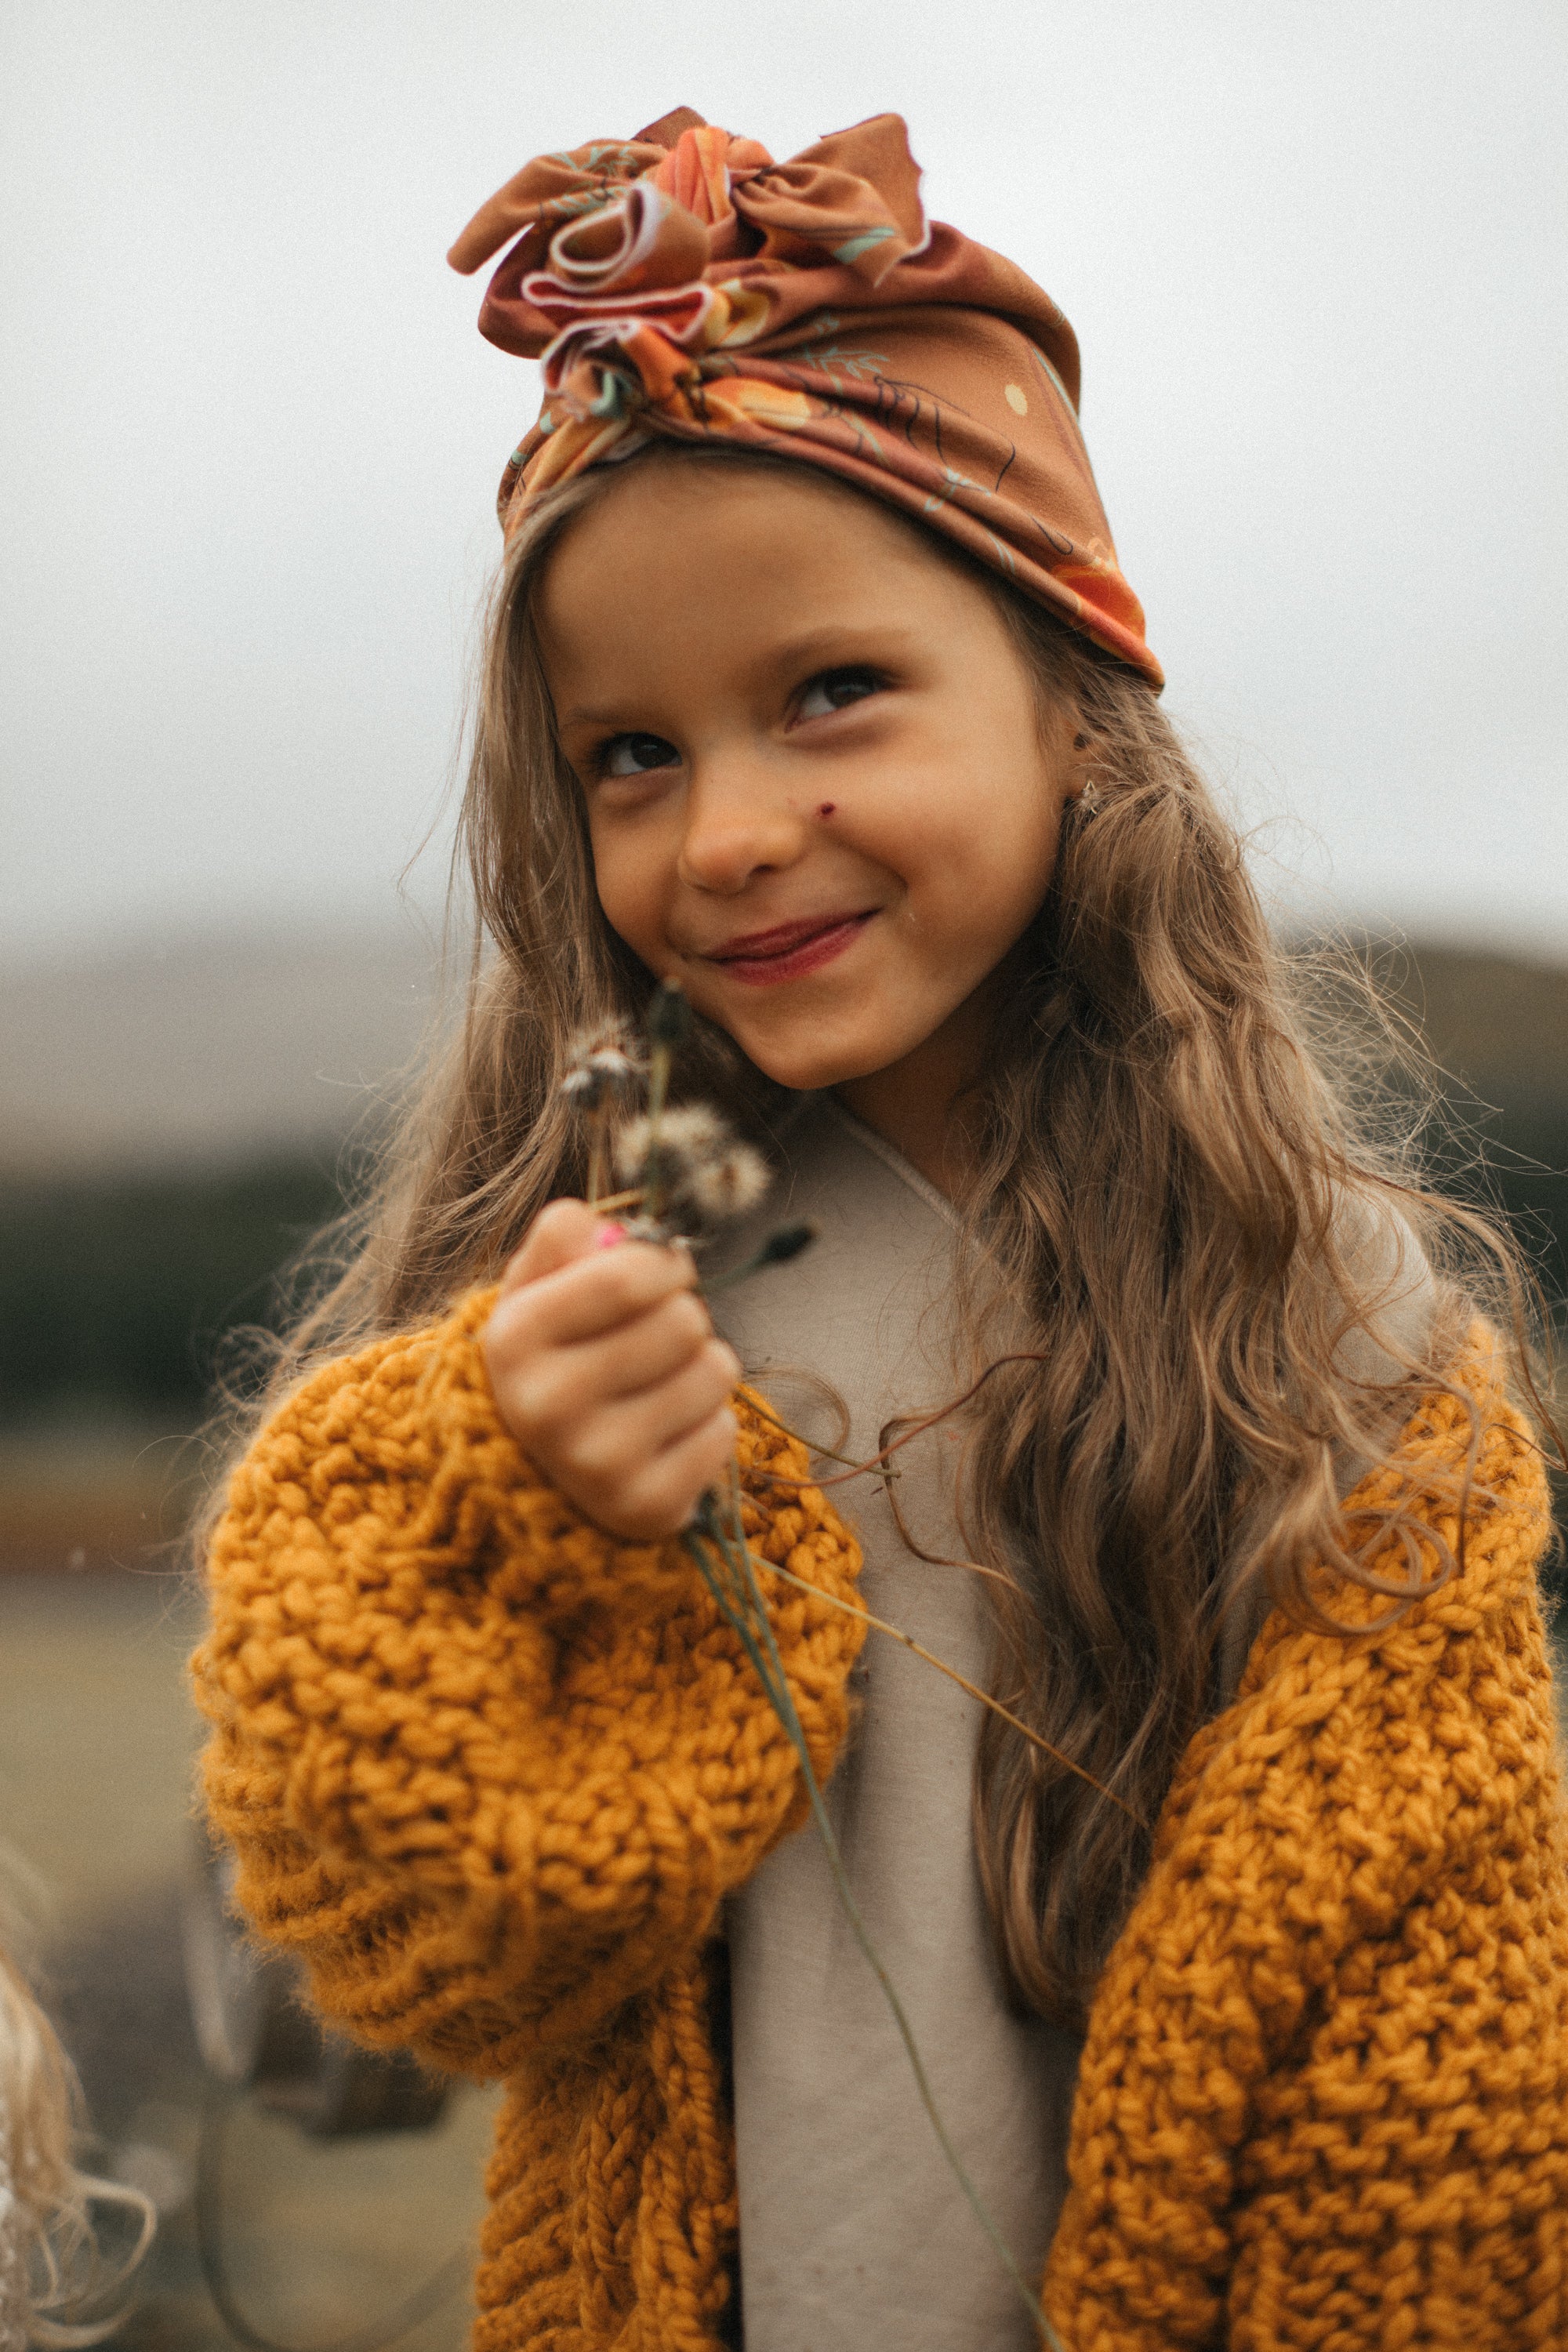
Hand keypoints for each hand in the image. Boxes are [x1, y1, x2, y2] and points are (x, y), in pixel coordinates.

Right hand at [481, 1199, 740, 1541]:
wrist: (539, 1474)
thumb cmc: (554, 1358)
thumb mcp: (536, 1290)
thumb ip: (563, 1239)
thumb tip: (608, 1229)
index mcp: (514, 1339)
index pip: (631, 1277)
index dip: (664, 1265)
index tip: (661, 1274)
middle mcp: (547, 1406)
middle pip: (684, 1322)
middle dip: (682, 1317)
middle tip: (654, 1340)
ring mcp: (596, 1464)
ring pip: (715, 1372)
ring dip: (701, 1369)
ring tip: (660, 1385)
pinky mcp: (645, 1507)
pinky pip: (723, 1431)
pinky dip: (706, 1424)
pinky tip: (666, 1434)